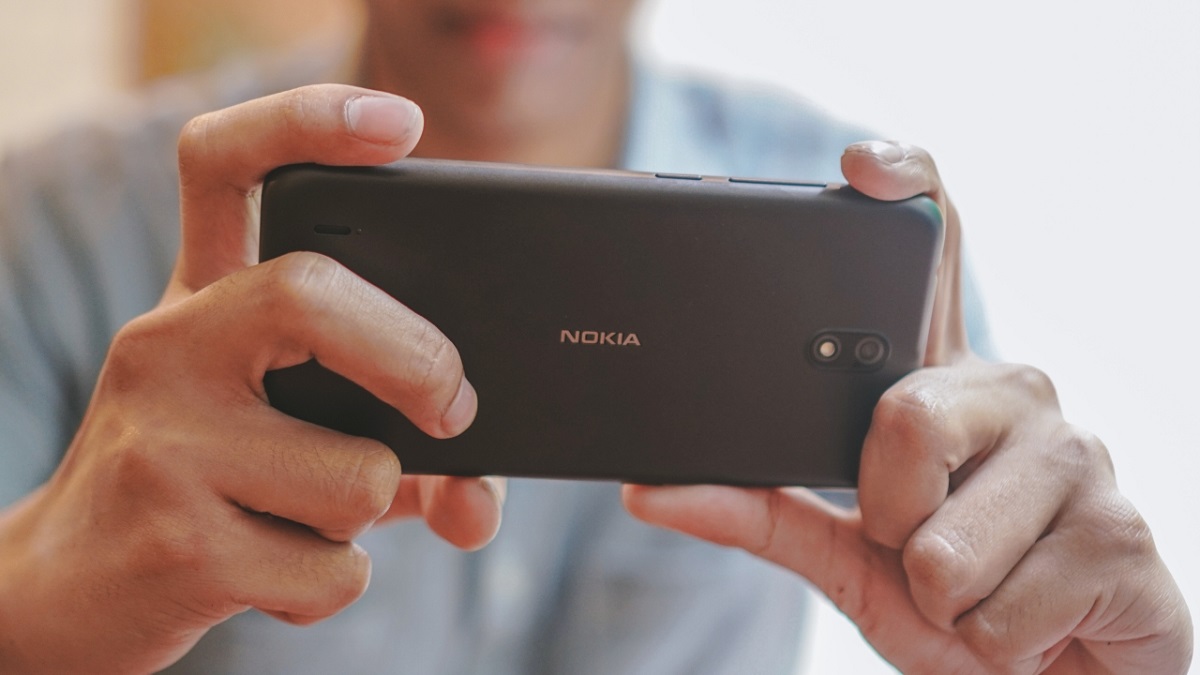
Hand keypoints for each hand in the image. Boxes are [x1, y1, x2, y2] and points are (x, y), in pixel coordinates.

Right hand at [0, 85, 504, 673]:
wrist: (71, 589)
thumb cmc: (207, 486)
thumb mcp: (276, 430)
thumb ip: (383, 434)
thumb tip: (479, 496)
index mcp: (199, 300)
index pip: (226, 165)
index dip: (307, 122)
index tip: (399, 123)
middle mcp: (167, 348)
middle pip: (310, 291)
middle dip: (417, 357)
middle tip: (453, 405)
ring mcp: (161, 442)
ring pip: (358, 474)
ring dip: (369, 511)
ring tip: (305, 517)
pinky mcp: (174, 543)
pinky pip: (334, 569)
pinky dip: (334, 583)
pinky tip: (276, 573)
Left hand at [624, 141, 1192, 673]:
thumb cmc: (949, 603)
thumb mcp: (840, 557)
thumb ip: (756, 512)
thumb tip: (649, 488)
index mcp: (943, 386)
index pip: (937, 252)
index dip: (909, 187)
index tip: (859, 166)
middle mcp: (1015, 393)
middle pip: (905, 413)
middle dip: (886, 517)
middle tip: (915, 545)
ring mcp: (1080, 454)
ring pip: (943, 539)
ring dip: (937, 597)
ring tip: (973, 592)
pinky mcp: (1124, 531)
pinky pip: (998, 606)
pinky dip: (987, 642)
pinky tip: (1025, 622)